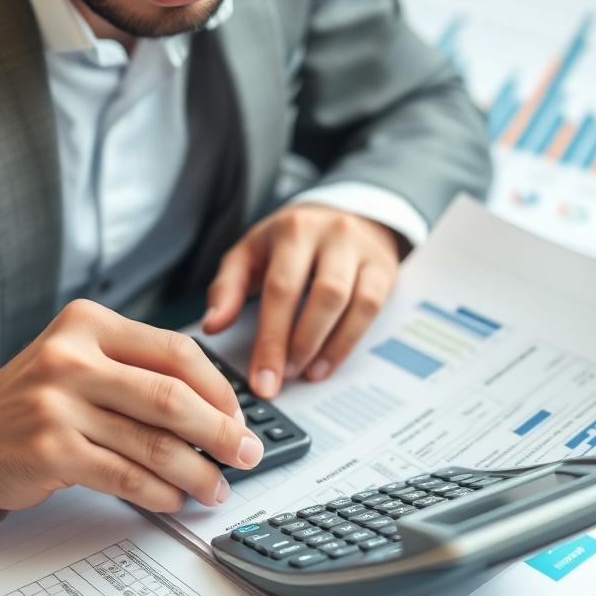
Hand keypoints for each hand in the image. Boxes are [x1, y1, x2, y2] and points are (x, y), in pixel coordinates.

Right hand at [0, 300, 263, 513]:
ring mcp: (57, 404)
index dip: (219, 390)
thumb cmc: (40, 399)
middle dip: (221, 433)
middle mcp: (72, 357)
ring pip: (153, 443)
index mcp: (90, 324)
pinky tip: (175, 498)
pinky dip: (160, 492)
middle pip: (172, 398)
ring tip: (216, 488)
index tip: (239, 418)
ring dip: (196, 472)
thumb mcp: (84, 360)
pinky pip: (125, 476)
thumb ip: (142, 372)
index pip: (177, 352)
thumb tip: (221, 411)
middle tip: (247, 455)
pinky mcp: (50, 450)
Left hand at [202, 204, 400, 397]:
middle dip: (300, 345)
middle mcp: (333, 234)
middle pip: (322, 296)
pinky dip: (348, 342)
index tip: (261, 379)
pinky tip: (326, 363)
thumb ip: (226, 288)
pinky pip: (372, 309)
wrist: (342, 215)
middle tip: (282, 381)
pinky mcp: (384, 268)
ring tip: (305, 373)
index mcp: (292, 229)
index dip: (271, 338)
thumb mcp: (250, 254)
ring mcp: (362, 250)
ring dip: (328, 346)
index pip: (281, 288)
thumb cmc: (288, 243)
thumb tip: (212, 325)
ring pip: (353, 303)